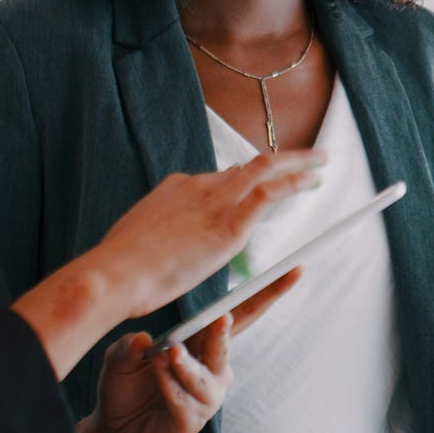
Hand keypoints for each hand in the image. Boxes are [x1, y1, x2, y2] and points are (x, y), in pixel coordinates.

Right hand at [15, 150, 324, 376]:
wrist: (111, 275)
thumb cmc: (118, 270)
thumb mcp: (139, 240)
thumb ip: (160, 236)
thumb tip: (164, 246)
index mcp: (175, 188)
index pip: (218, 178)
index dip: (245, 179)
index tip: (263, 181)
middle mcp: (197, 186)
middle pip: (247, 166)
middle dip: (281, 159)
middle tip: (309, 157)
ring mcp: (213, 202)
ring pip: (265, 169)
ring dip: (297, 163)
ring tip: (322, 162)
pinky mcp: (228, 223)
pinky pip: (270, 192)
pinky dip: (294, 182)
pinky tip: (312, 181)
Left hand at [67, 270, 301, 432]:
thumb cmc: (122, 393)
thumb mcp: (119, 360)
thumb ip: (128, 347)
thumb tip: (144, 340)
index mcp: (201, 344)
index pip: (239, 313)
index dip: (266, 293)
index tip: (294, 271)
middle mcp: (212, 369)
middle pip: (227, 341)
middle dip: (225, 330)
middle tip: (222, 319)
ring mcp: (205, 397)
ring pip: (205, 374)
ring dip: (187, 363)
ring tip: (169, 354)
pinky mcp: (191, 422)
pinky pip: (185, 399)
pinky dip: (170, 384)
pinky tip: (156, 375)